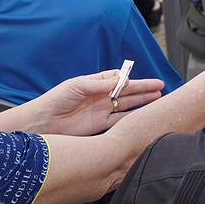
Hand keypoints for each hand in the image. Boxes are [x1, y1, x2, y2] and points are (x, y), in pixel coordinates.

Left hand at [30, 71, 163, 136]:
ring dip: (142, 101)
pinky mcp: (100, 125)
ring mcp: (102, 110)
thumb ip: (100, 84)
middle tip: (160, 86)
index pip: (118, 78)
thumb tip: (121, 80)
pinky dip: (132, 117)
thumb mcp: (77, 86)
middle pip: (128, 91)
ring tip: (158, 97)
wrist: (44, 121)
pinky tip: (143, 115)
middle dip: (144, 88)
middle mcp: (101, 96)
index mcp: (96, 83)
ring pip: (127, 104)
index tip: (133, 81)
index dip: (129, 79)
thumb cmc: (57, 99)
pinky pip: (120, 120)